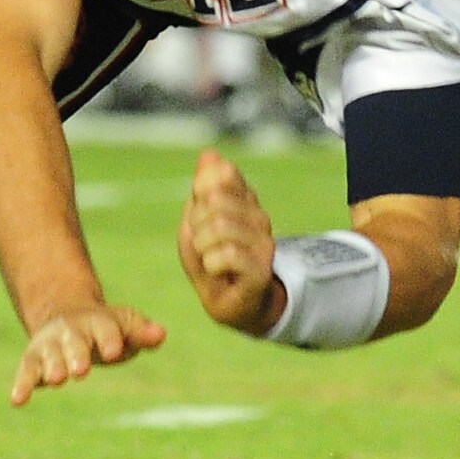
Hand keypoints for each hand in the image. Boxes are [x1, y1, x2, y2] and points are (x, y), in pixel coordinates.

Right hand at [11, 302, 164, 404]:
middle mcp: (70, 331)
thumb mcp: (125, 325)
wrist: (66, 315)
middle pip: (74, 342)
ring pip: (49, 355)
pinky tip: (17, 401)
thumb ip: (142, 332)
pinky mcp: (34, 360)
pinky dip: (21, 385)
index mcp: (97, 322)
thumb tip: (160, 334)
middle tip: (82, 371)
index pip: (105, 329)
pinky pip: (26, 371)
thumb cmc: (105, 328)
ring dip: (52, 367)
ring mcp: (50, 345)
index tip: (114, 352)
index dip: (110, 340)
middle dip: (77, 355)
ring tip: (57, 381)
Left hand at [177, 150, 282, 334]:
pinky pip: (229, 254)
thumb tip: (209, 154)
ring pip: (220, 225)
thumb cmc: (210, 260)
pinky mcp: (261, 270)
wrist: (231, 304)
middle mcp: (259, 217)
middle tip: (200, 241)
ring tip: (207, 257)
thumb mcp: (196, 222)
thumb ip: (203, 188)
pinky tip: (215, 270)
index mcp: (244, 201)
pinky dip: (211, 262)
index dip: (202, 192)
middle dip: (196, 221)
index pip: (225, 174)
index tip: (199, 212)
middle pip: (215, 199)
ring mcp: (264, 244)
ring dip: (202, 244)